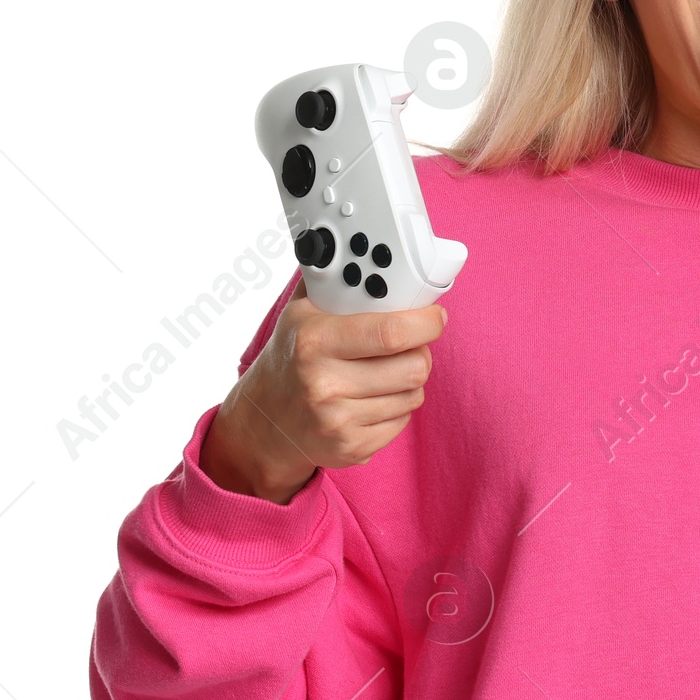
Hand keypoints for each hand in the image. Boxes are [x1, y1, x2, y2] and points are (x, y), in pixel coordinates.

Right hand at [199, 280, 447, 503]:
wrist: (263, 421)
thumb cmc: (292, 355)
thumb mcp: (302, 311)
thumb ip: (337, 280)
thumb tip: (377, 251)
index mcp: (314, 340)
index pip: (392, 332)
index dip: (426, 323)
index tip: (436, 316)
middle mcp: (323, 383)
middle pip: (414, 367)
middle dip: (420, 352)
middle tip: (409, 344)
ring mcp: (337, 421)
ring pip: (414, 395)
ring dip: (408, 380)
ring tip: (383, 371)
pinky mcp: (350, 449)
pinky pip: (403, 421)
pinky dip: (397, 407)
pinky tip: (373, 397)